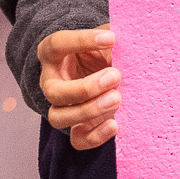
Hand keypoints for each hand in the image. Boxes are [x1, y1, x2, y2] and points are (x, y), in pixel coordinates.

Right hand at [38, 28, 119, 149]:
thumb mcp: (106, 39)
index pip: (57, 44)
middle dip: (85, 87)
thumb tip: (127, 41)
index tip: (111, 38)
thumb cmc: (103, 50)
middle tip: (116, 76)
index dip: (81, 41)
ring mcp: (61, 107)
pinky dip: (95, 136)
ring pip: (59, 117)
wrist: (109, 71)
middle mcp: (51, 81)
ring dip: (88, 111)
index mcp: (54, 53)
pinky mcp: (78, 127)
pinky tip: (114, 124)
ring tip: (117, 98)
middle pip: (54, 91)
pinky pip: (77, 140)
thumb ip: (112, 39)